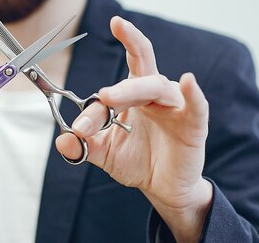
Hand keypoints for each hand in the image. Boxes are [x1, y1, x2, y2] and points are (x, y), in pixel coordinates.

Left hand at [55, 17, 211, 242]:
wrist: (163, 188)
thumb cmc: (137, 161)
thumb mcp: (105, 153)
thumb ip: (84, 146)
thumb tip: (62, 140)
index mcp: (132, 95)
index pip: (112, 92)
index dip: (94, 109)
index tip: (78, 129)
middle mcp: (153, 94)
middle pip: (140, 70)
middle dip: (121, 72)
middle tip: (101, 94)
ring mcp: (174, 107)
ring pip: (158, 86)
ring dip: (134, 89)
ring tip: (110, 98)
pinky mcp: (193, 125)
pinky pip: (196, 106)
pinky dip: (193, 93)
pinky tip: (188, 81)